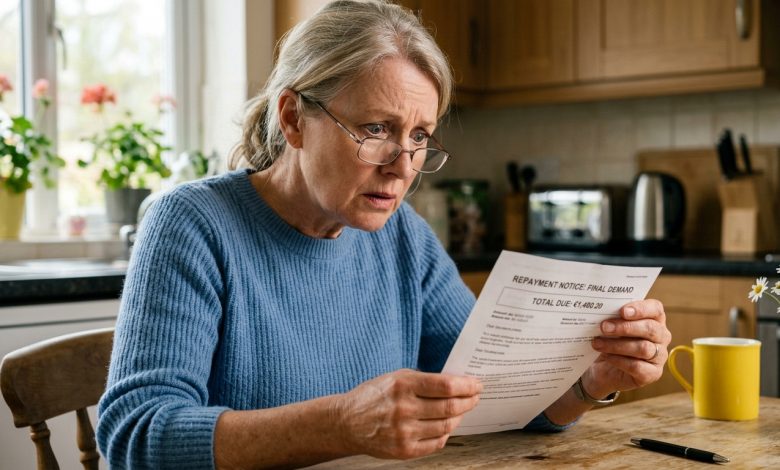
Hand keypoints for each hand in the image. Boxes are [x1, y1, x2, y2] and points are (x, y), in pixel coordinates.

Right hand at [332, 369, 481, 459]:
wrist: (347, 422)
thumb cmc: (375, 396)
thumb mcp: (396, 378)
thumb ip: (424, 380)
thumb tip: (457, 383)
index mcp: (403, 385)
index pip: (446, 386)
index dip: (467, 385)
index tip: (477, 384)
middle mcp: (404, 409)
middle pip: (450, 407)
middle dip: (469, 401)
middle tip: (475, 397)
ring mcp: (404, 432)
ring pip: (446, 426)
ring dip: (459, 417)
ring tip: (461, 410)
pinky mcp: (404, 450)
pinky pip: (437, 443)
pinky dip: (446, 433)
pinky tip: (446, 426)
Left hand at [586, 299, 671, 396]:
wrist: (603, 367)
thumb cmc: (611, 340)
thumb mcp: (611, 326)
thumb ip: (613, 317)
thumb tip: (602, 311)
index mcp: (654, 319)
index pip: (655, 309)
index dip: (640, 309)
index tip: (622, 311)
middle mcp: (661, 336)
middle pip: (650, 328)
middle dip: (625, 327)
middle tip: (604, 327)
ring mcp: (659, 356)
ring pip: (643, 348)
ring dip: (617, 345)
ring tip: (598, 343)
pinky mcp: (652, 373)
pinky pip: (637, 366)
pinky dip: (619, 360)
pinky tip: (607, 357)